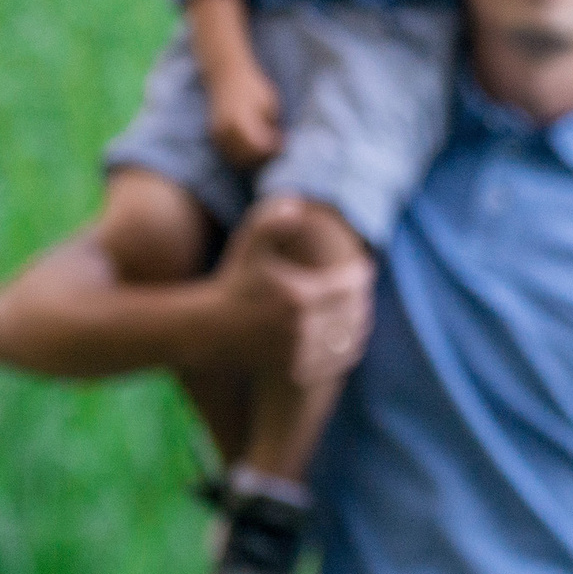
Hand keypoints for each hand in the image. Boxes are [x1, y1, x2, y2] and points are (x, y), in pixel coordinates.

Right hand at [204, 58, 283, 170]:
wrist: (225, 76)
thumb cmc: (252, 88)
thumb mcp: (268, 103)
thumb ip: (271, 125)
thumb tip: (277, 143)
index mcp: (239, 121)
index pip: (258, 147)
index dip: (273, 149)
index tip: (283, 143)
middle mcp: (225, 130)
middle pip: (247, 157)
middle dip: (264, 156)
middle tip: (276, 147)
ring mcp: (216, 134)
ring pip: (236, 159)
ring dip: (252, 159)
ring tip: (266, 147)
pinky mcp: (213, 136)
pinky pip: (228, 154)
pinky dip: (241, 155)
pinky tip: (254, 146)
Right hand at [211, 198, 374, 385]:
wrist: (207, 329)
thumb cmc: (231, 284)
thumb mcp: (248, 248)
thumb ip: (270, 222)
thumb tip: (294, 203)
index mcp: (300, 295)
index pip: (348, 285)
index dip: (360, 275)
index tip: (365, 268)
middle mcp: (302, 326)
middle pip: (352, 313)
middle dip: (362, 300)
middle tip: (363, 292)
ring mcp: (299, 351)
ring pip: (346, 339)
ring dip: (357, 326)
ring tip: (359, 314)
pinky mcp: (294, 369)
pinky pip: (333, 363)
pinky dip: (345, 351)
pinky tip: (346, 341)